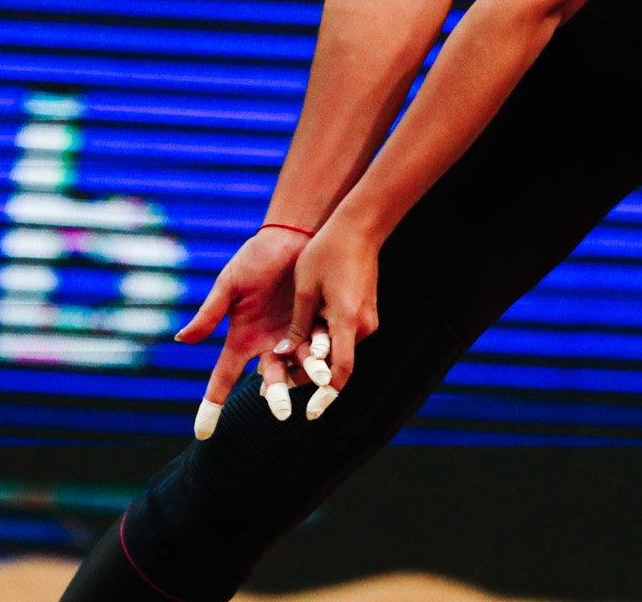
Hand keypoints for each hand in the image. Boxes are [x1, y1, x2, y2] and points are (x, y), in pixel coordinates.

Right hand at [172, 226, 306, 437]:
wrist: (292, 237)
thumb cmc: (256, 259)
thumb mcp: (230, 285)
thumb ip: (210, 313)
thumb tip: (182, 340)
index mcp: (241, 339)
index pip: (222, 378)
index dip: (212, 404)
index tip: (201, 432)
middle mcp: (267, 346)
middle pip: (269, 380)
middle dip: (277, 395)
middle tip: (281, 410)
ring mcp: (293, 338)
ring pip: (299, 367)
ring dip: (306, 375)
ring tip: (317, 378)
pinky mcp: (316, 326)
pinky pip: (319, 346)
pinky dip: (323, 354)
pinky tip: (330, 359)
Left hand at [287, 214, 380, 420]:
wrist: (359, 227)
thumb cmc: (326, 252)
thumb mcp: (305, 288)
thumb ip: (296, 326)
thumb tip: (281, 356)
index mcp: (346, 320)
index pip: (340, 372)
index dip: (325, 395)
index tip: (311, 414)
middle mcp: (362, 326)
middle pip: (335, 366)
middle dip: (307, 378)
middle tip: (274, 387)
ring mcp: (367, 320)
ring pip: (338, 351)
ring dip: (313, 360)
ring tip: (278, 367)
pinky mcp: (365, 314)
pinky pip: (343, 337)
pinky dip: (323, 344)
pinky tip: (299, 343)